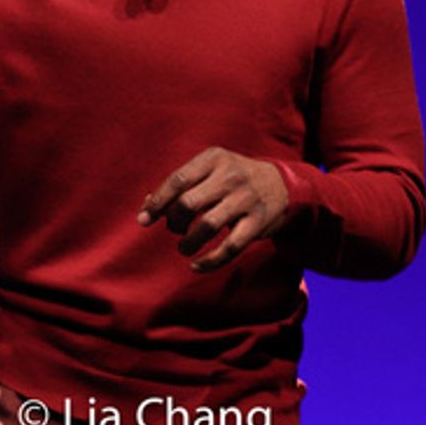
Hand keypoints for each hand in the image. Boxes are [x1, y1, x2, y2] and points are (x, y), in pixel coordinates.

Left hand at [138, 147, 289, 272]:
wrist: (282, 185)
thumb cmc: (234, 178)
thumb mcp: (211, 170)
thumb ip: (181, 184)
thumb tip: (146, 206)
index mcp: (214, 158)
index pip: (177, 180)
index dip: (157, 203)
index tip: (143, 220)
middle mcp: (230, 176)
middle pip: (189, 203)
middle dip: (174, 222)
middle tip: (175, 229)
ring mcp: (246, 199)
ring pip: (207, 226)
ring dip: (189, 243)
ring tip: (184, 247)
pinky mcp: (258, 222)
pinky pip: (230, 247)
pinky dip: (210, 261)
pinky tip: (197, 266)